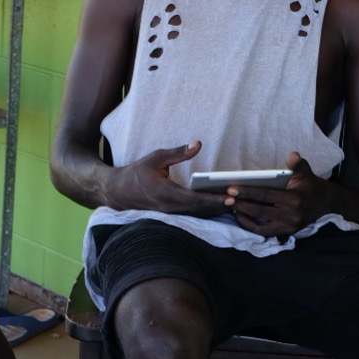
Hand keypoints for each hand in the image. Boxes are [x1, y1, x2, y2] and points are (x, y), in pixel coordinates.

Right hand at [112, 140, 228, 215]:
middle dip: (222, 205)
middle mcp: (170, 207)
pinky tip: (219, 206)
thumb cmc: (136, 173)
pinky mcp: (170, 215)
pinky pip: (192, 214)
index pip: (196, 199)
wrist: (117, 192)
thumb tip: (198, 143)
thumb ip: (178, 153)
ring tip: (236, 202)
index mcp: (166, 193)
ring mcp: (170, 213)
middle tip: (241, 199)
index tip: (231, 197)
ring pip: (198, 214)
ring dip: (216, 209)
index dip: (215, 199)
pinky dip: (207, 210)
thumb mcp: (155, 157)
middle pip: (201, 209)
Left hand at [225, 152, 330, 237]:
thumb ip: (296, 163)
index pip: (266, 195)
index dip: (247, 192)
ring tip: (230, 206)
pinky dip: (251, 225)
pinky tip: (240, 216)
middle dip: (241, 204)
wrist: (325, 202)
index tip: (231, 188)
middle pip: (260, 210)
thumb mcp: (305, 171)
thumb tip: (292, 155)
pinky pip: (264, 231)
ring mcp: (288, 226)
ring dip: (243, 215)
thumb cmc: (310, 184)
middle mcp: (291, 215)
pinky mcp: (285, 232)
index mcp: (295, 199)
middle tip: (224, 198)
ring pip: (260, 223)